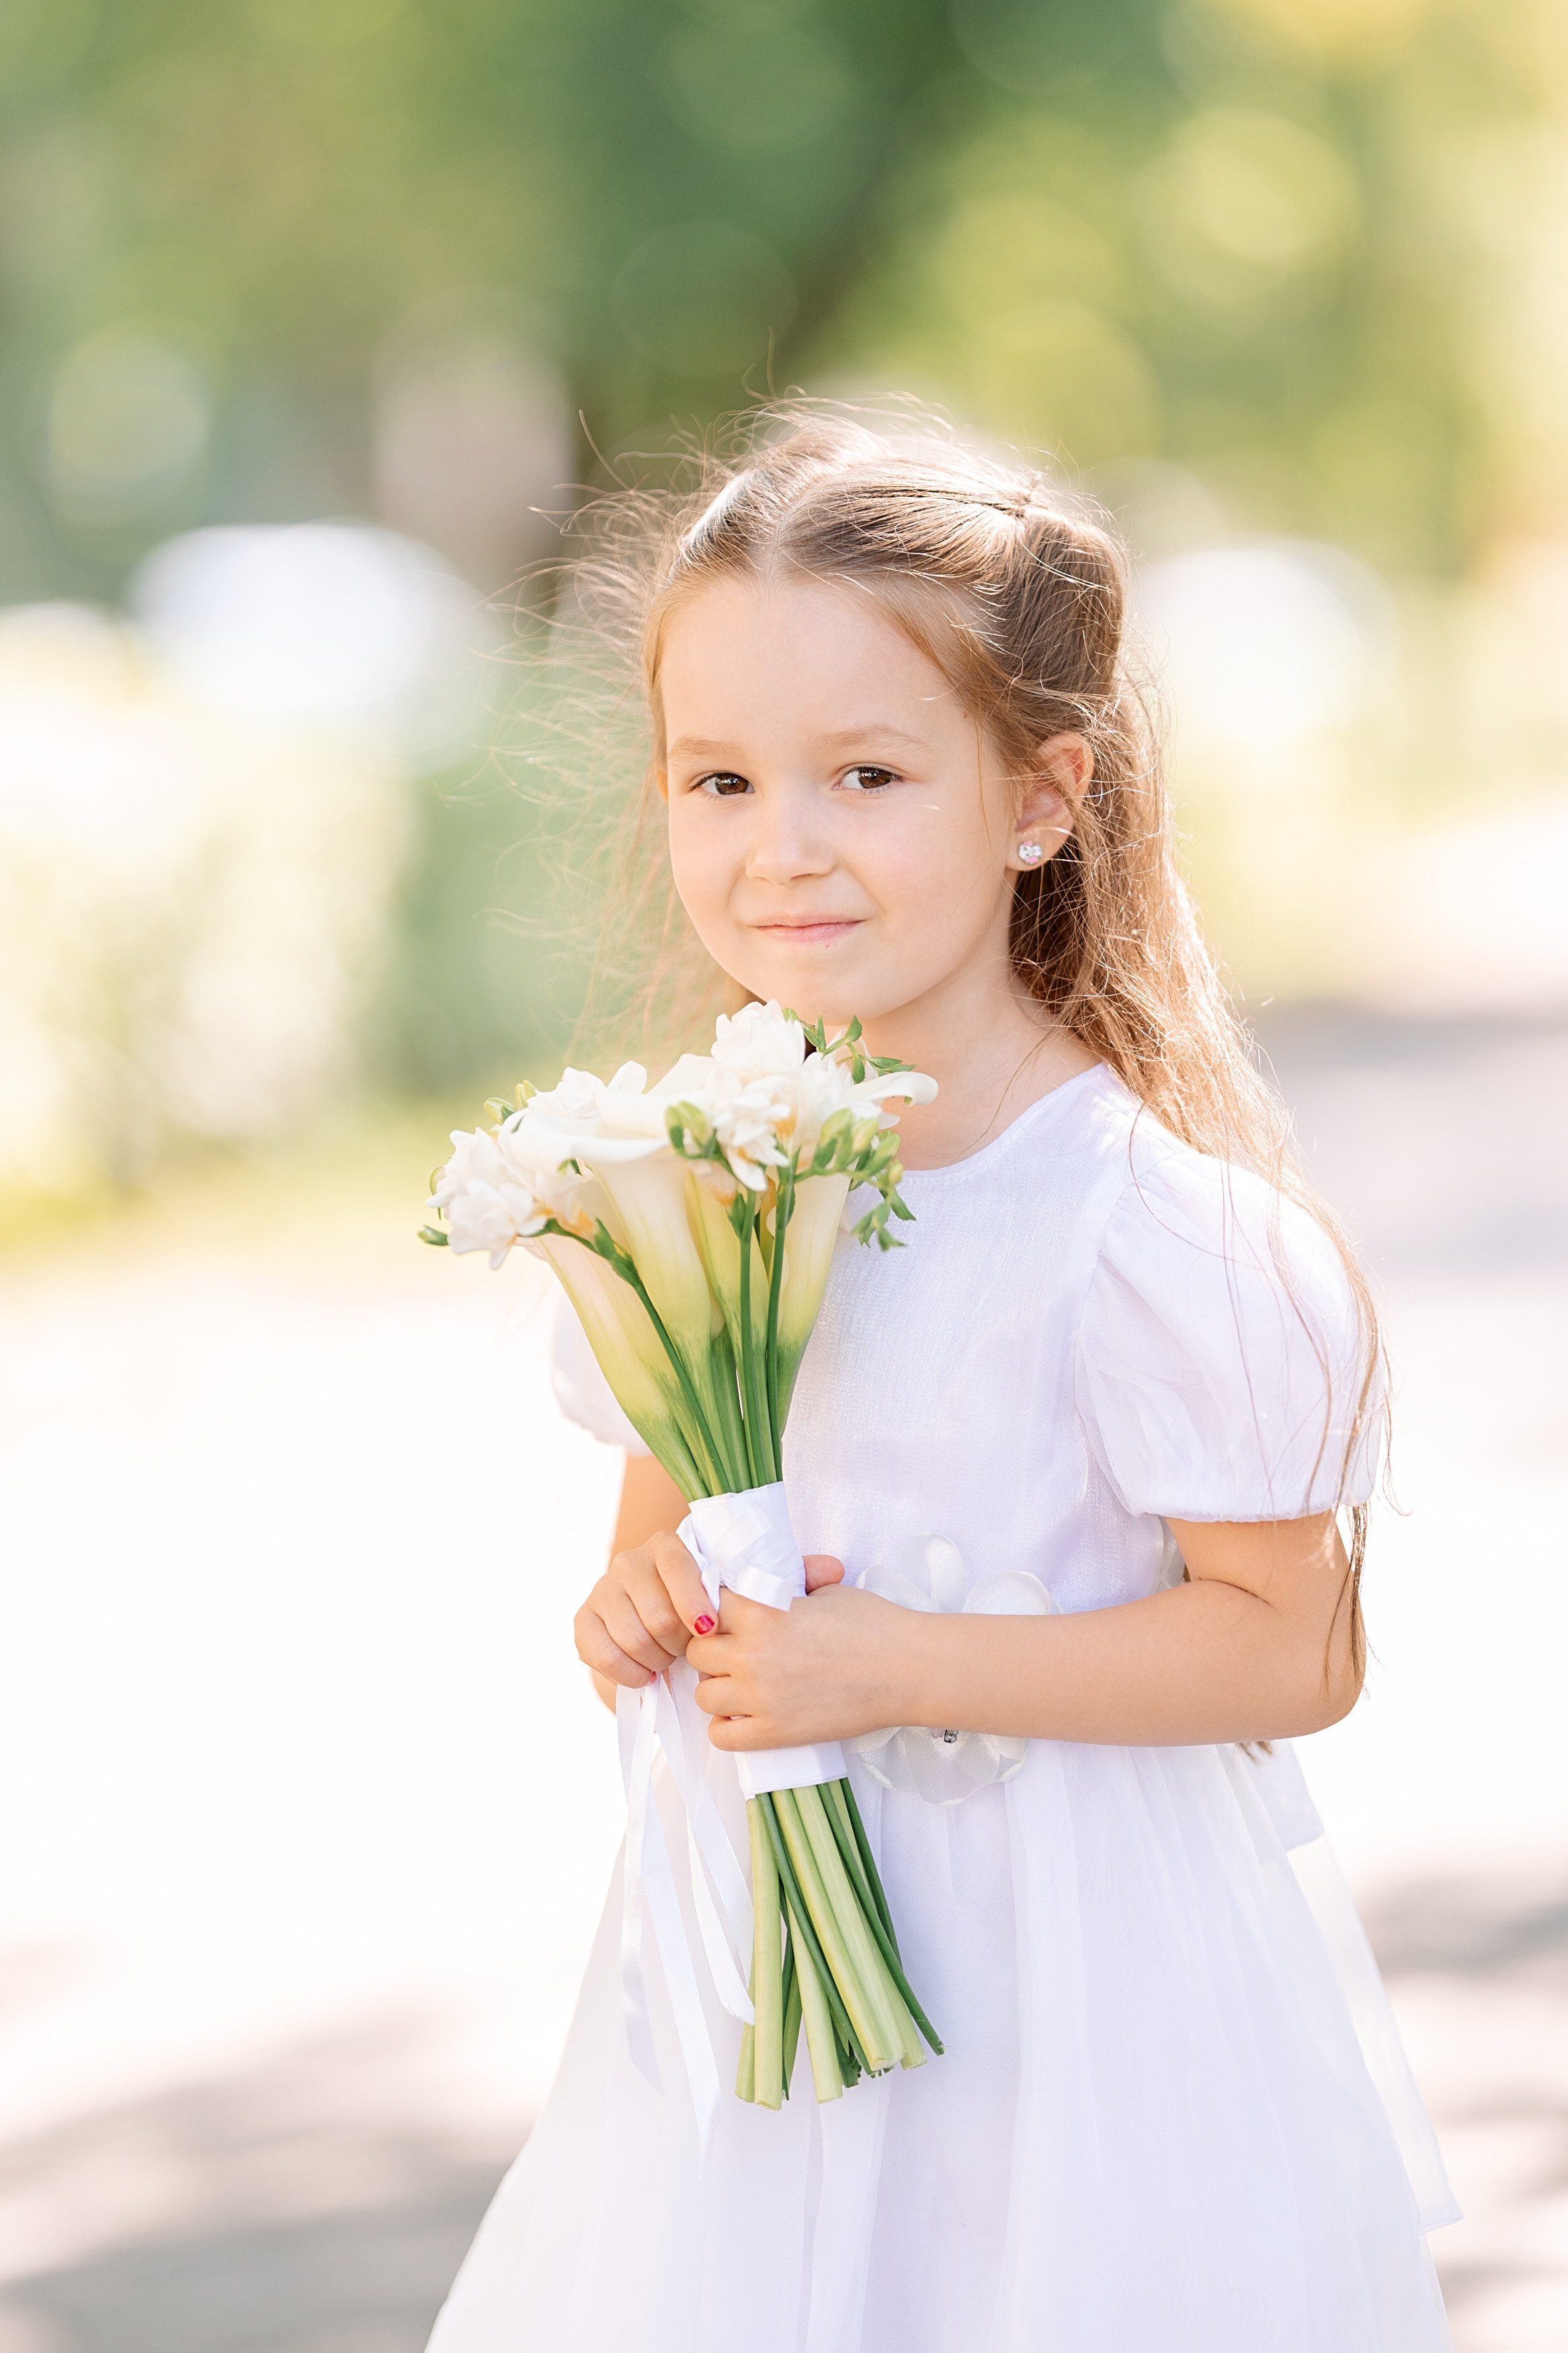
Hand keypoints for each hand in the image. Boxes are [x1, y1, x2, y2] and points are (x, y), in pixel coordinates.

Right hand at [575, 1532, 847, 1691]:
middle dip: (678, 1643)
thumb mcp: (752, 1597)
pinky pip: (599, 1649)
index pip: (678, 1562)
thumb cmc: (714, 1613)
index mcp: (673, 1547)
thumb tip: (835, 1567)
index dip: (692, 1598)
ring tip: (673, 1665)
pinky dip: (625, 1670)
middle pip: (655, 1609)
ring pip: (630, 1633)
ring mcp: (604, 1589)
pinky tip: (645, 1677)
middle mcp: (633, 1560)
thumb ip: (791, 1580)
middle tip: (695, 1656)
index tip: (709, 1628)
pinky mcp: (583, 1620)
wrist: (661, 1637)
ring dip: (655, 1659)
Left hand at [688, 1580, 924, 1749]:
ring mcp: (760, 1697)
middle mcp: (752, 1654)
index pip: (707, 1606)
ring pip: (704, 1696)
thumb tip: (770, 1580)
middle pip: (698, 1653)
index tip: (730, 1616)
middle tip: (736, 1651)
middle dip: (713, 1650)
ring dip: (719, 1688)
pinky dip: (728, 1726)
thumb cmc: (873, 1624)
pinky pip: (721, 1736)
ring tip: (743, 1684)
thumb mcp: (826, 1590)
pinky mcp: (774, 1733)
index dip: (718, 1610)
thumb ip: (786, 1587)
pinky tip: (747, 1715)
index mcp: (762, 1612)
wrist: (906, 1669)